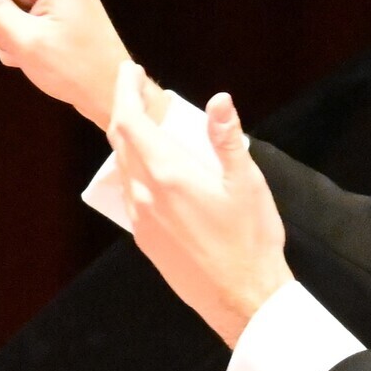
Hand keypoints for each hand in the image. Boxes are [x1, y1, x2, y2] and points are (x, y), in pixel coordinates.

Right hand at [0, 0, 134, 127]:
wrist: (111, 93)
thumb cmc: (76, 70)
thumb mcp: (24, 42)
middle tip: (5, 43)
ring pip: (6, 1)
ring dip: (4, 30)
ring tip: (23, 54)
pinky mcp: (60, 5)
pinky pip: (21, 12)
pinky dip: (17, 35)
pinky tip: (33, 55)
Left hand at [109, 66, 292, 346]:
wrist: (241, 299)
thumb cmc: (250, 241)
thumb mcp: (246, 184)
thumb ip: (228, 139)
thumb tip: (219, 99)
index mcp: (168, 175)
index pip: (130, 122)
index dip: (125, 92)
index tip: (130, 71)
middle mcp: (145, 196)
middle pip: (120, 142)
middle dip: (124, 110)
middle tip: (135, 89)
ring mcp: (141, 220)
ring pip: (123, 169)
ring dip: (128, 141)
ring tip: (146, 126)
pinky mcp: (146, 240)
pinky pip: (131, 195)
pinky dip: (136, 170)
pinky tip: (155, 171)